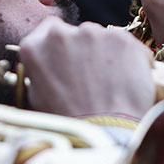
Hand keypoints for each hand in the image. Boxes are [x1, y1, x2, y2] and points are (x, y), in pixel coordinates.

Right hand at [14, 19, 155, 117]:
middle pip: (77, 32)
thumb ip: (42, 70)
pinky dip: (129, 58)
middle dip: (84, 49)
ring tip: (110, 84)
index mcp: (34, 46)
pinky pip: (126, 44)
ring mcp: (93, 33)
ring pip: (102, 37)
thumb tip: (50, 63)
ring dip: (106, 53)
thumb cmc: (70, 124)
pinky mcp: (122, 38)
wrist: (104, 134)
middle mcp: (62, 34)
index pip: (48, 29)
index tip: (68, 57)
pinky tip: (126, 82)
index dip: (62, 44)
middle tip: (91, 78)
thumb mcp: (37, 98)